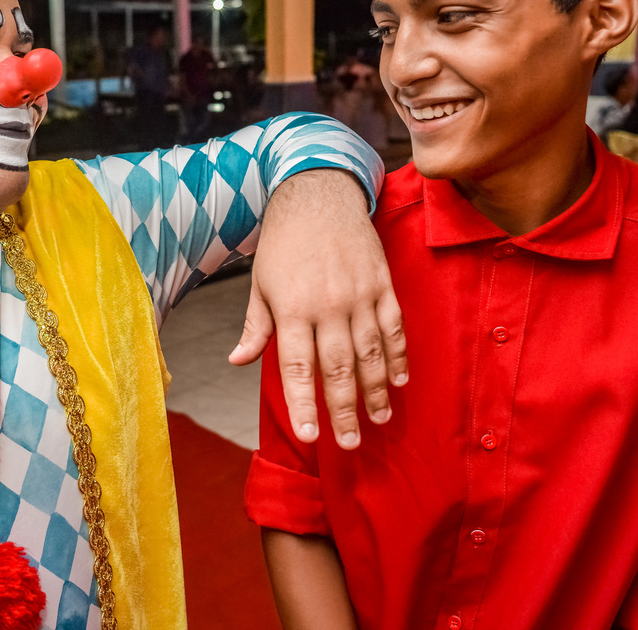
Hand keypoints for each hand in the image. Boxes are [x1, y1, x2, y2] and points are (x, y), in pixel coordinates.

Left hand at [230, 168, 406, 448]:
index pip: (296, 368)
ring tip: (378, 419)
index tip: (310, 435)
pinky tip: (399, 380)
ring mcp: (358, 295)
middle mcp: (326, 305)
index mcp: (291, 308)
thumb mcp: (260, 283)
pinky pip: (393, 327)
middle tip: (351, 443)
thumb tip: (237, 361)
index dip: (304, 404)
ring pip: (370, 353)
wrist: (317, 195)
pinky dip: (398, 356)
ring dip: (376, 390)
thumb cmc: (283, 243)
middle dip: (344, 410)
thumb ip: (255, 326)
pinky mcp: (382, 284)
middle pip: (337, 369)